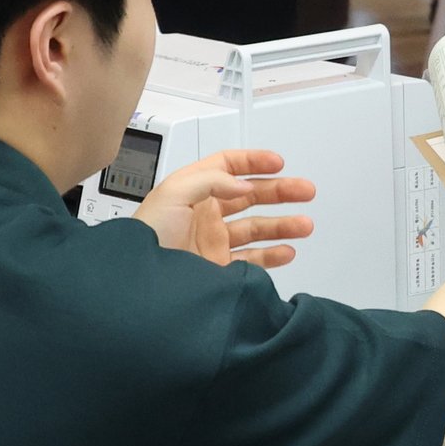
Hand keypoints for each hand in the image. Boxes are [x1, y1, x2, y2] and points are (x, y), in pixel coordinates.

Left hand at [132, 149, 316, 268]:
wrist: (138, 284)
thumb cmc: (147, 235)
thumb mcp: (174, 193)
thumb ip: (212, 181)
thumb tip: (244, 185)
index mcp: (194, 190)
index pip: (228, 167)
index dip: (254, 161)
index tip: (278, 163)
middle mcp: (206, 214)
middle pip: (250, 195)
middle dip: (280, 191)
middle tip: (306, 191)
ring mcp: (214, 242)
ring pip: (257, 227)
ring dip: (283, 224)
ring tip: (305, 225)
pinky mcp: (219, 269)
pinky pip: (253, 259)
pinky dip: (272, 255)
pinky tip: (287, 251)